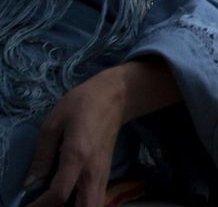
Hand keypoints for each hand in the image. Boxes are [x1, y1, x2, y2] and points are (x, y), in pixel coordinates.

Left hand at [25, 60, 175, 206]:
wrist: (116, 97)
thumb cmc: (81, 105)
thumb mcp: (53, 124)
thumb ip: (42, 155)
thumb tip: (31, 182)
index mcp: (77, 156)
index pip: (59, 193)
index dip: (40, 205)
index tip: (27, 203)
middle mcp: (93, 169)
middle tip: (46, 205)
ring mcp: (103, 172)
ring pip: (94, 205)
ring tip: (55, 202)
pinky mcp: (106, 172)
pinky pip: (96, 198)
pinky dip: (83, 204)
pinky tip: (69, 199)